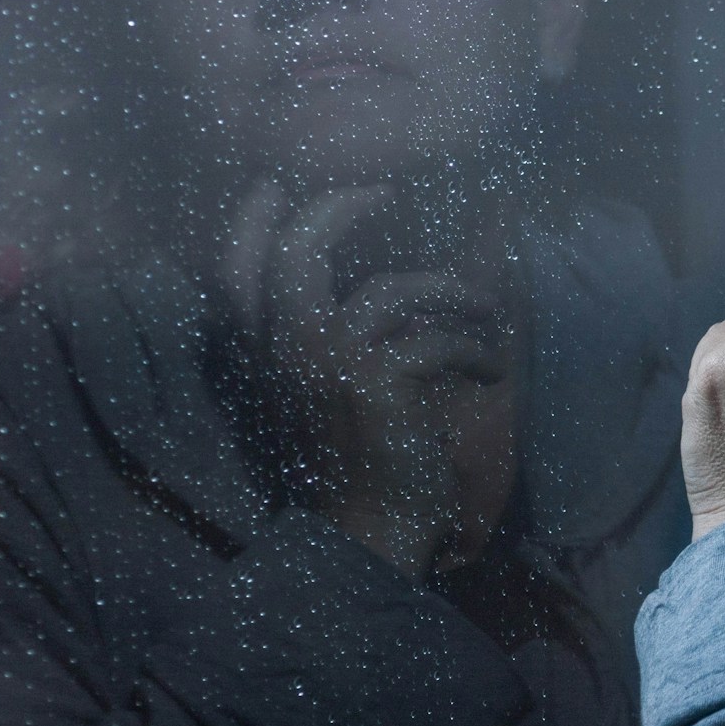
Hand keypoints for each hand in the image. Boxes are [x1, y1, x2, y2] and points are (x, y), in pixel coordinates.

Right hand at [222, 179, 518, 578]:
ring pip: (390, 288)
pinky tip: (490, 367)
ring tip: (483, 309)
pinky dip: (473, 348)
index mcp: (265, 357)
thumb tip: (370, 287)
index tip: (275, 188)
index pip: (233, 272)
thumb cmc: (352, 469)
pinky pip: (437, 338)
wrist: (368, 537)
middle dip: (341, 208)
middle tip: (382, 194)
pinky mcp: (380, 380)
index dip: (249, 221)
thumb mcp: (323, 398)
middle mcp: (288, 352)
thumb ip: (326, 342)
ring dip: (450, 292)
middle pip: (297, 250)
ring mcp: (331, 362)